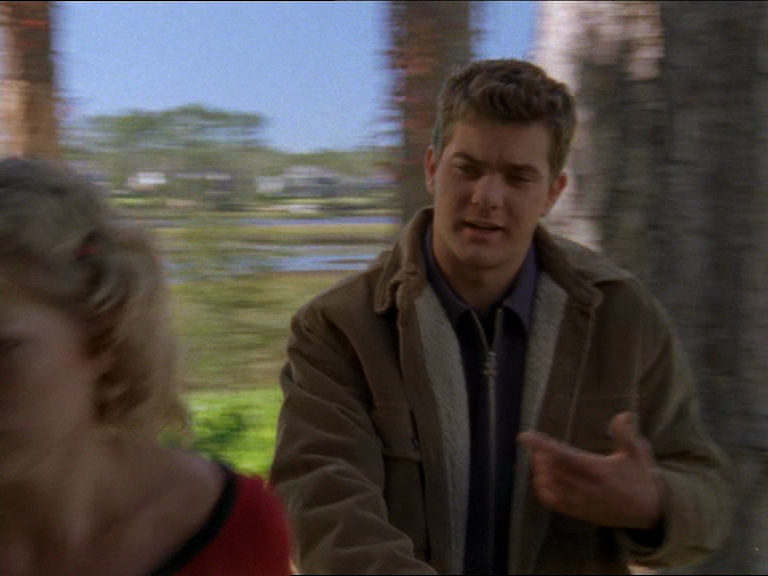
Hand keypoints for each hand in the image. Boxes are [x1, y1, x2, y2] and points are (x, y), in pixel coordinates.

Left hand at [518, 411, 663, 529]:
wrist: (650, 513)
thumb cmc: (642, 479)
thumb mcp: (638, 453)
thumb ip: (627, 434)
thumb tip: (624, 414)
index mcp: (599, 470)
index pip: (563, 455)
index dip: (542, 445)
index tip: (525, 436)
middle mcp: (586, 488)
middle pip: (551, 469)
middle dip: (539, 455)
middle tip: (535, 444)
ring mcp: (581, 502)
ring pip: (549, 485)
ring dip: (539, 469)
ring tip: (539, 457)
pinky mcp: (578, 512)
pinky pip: (552, 502)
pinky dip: (542, 488)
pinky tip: (542, 476)